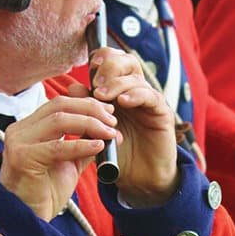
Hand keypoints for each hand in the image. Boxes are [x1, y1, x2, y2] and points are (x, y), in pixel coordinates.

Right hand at [0, 96, 116, 220]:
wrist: (28, 219)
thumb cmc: (44, 193)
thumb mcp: (68, 163)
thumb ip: (83, 144)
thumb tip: (107, 130)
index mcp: (28, 128)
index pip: (59, 104)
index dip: (86, 104)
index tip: (109, 112)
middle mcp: (19, 131)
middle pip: (59, 105)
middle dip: (91, 110)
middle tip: (113, 121)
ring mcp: (18, 142)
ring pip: (59, 120)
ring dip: (90, 123)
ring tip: (109, 132)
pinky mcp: (23, 158)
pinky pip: (58, 147)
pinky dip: (81, 144)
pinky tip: (98, 145)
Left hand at [84, 47, 177, 205]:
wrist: (138, 177)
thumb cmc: (116, 152)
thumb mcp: (95, 129)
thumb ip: (86, 109)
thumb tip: (73, 87)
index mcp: (119, 89)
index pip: (114, 61)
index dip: (103, 58)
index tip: (89, 66)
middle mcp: (135, 91)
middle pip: (127, 61)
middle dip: (110, 66)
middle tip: (96, 81)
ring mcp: (149, 101)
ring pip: (136, 78)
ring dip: (117, 83)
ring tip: (102, 96)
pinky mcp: (162, 113)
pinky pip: (151, 96)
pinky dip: (136, 95)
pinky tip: (124, 102)